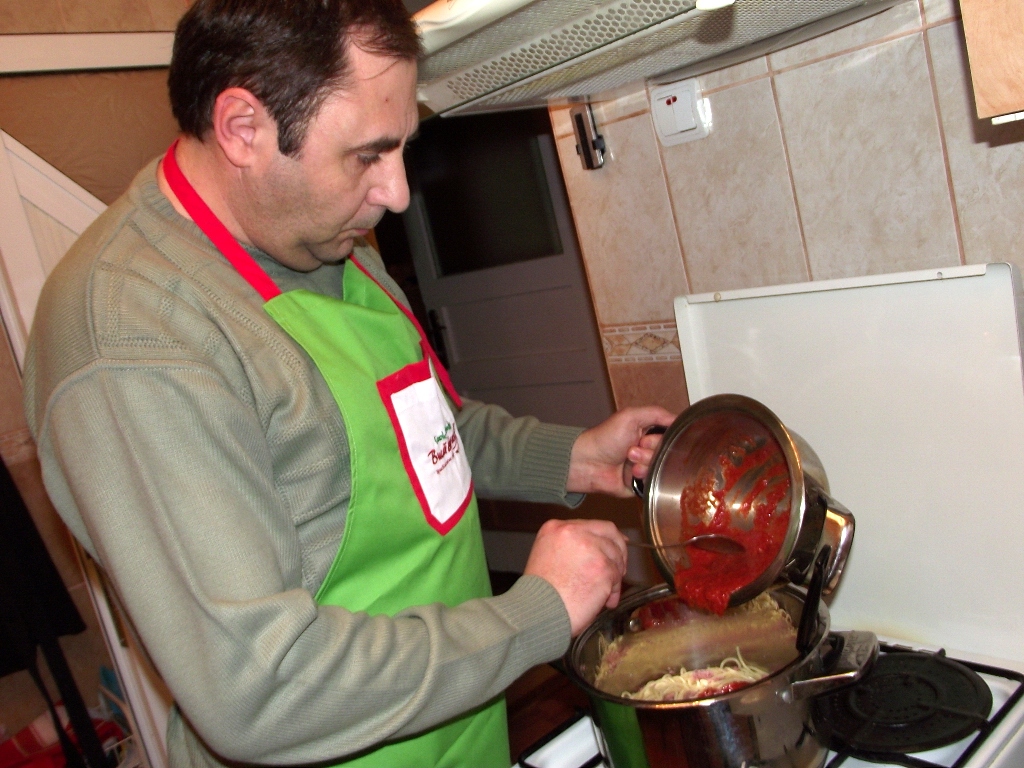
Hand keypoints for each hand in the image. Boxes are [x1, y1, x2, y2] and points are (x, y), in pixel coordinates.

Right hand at [524, 519, 628, 635]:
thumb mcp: (546, 555)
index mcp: (556, 528)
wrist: (537, 613)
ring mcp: (590, 548)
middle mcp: (573, 532)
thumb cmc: (539, 594)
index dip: (606, 538)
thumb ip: (570, 547)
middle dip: (618, 550)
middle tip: (618, 568)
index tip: (614, 546)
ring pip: (615, 556)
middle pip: (609, 532)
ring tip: (603, 593)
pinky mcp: (603, 567)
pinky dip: (612, 591)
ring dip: (613, 576)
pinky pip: (617, 577)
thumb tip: (595, 549)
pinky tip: (603, 601)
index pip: (591, 525)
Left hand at [566, 406, 675, 497]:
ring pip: (662, 466)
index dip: (663, 437)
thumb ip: (657, 413)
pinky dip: (643, 475)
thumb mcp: (631, 416)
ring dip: (645, 462)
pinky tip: (630, 472)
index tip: (649, 436)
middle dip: (651, 449)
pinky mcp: (642, 482)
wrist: (588, 462)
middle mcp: (649, 449)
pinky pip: (654, 480)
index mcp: (648, 431)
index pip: (671, 434)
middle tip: (634, 448)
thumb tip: (678, 418)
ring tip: (628, 459)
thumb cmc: (604, 438)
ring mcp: (646, 466)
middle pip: (667, 451)